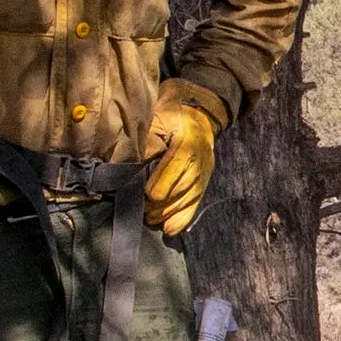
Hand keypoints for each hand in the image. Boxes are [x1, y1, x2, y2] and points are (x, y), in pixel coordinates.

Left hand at [142, 80, 223, 234]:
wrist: (199, 111)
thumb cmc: (173, 112)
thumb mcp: (158, 117)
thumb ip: (148, 138)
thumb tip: (135, 161)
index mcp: (189, 139)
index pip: (178, 163)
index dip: (163, 181)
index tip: (148, 195)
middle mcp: (201, 157)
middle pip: (184, 185)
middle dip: (164, 202)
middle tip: (144, 212)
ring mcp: (205, 170)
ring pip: (190, 197)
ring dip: (171, 212)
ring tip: (152, 220)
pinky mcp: (206, 179)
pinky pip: (196, 202)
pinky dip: (183, 217)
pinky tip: (171, 229)